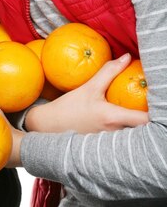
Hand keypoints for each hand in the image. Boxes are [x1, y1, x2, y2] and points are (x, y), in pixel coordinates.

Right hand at [24, 53, 148, 133]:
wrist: (50, 127)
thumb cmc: (70, 107)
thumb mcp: (89, 87)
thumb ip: (109, 71)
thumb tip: (127, 57)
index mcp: (113, 118)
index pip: (145, 120)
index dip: (157, 113)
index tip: (159, 102)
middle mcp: (116, 134)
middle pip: (143, 130)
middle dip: (151, 120)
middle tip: (152, 105)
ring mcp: (112, 144)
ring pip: (135, 136)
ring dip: (140, 126)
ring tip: (142, 111)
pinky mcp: (107, 148)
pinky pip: (125, 140)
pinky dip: (130, 132)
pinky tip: (128, 123)